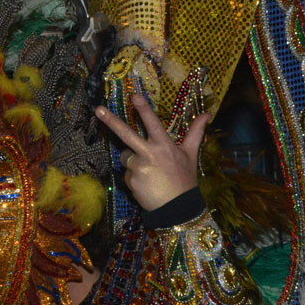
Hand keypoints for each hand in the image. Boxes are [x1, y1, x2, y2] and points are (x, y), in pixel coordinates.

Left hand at [94, 91, 207, 210]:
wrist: (177, 208)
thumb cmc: (185, 179)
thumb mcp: (191, 154)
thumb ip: (195, 132)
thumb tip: (207, 114)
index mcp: (164, 145)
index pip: (152, 123)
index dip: (143, 108)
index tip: (134, 96)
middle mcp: (149, 154)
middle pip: (126, 134)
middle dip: (111, 121)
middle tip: (98, 110)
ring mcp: (138, 168)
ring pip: (126, 157)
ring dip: (133, 161)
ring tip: (150, 173)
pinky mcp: (131, 181)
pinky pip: (127, 174)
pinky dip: (133, 178)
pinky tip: (146, 184)